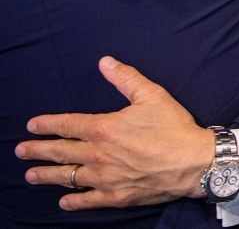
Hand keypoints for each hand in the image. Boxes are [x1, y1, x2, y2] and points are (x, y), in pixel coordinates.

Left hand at [15, 57, 213, 209]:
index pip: (67, 125)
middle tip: (20, 151)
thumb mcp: (152, 96)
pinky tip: (63, 200)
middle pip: (59, 152)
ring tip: (31, 175)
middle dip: (37, 151)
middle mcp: (98, 154)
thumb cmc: (174, 127)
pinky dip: (72, 200)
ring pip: (67, 177)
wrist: (193, 162)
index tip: (32, 126)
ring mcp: (104, 178)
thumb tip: (105, 62)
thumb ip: (126, 78)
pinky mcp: (115, 196)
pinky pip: (86, 200)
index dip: (47, 124)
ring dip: (46, 176)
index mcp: (104, 128)